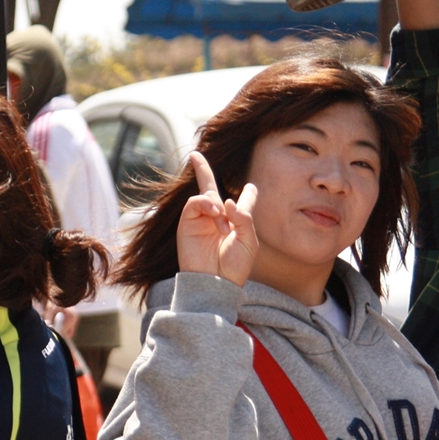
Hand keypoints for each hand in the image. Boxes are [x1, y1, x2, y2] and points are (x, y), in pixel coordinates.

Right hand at [175, 152, 257, 286]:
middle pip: (211, 189)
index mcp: (236, 223)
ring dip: (216, 203)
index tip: (251, 186)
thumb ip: (245, 217)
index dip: (247, 194)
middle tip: (195, 155)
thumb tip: (226, 201)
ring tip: (223, 222)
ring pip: (206, 195)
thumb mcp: (249, 242)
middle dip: (202, 171)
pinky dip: (205, 203)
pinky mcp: (187, 224)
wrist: (215, 283)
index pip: (242, 203)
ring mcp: (200, 220)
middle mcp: (217, 218)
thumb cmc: (234, 267)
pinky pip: (194, 203)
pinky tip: (214, 213)